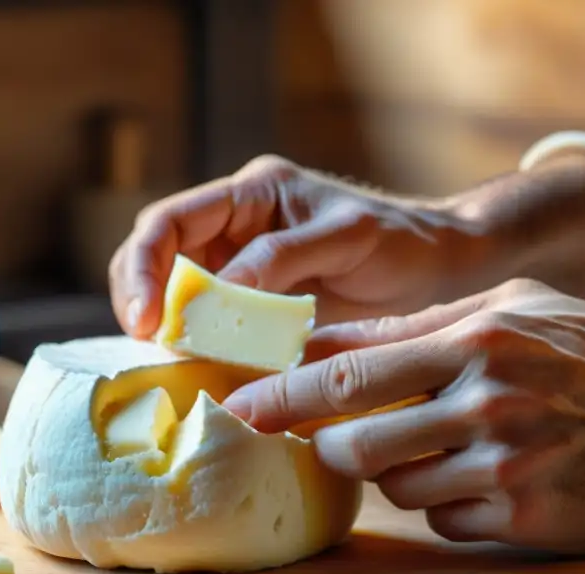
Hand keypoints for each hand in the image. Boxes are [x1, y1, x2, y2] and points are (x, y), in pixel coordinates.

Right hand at [108, 155, 464, 335]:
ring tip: (178, 361)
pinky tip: (207, 369)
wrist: (441, 268)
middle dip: (142, 299)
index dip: (143, 266)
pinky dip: (203, 346)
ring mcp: (245, 266)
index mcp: (251, 193)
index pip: (168, 220)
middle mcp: (237, 225)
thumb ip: (282, 257)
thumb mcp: (347, 237)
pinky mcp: (259, 306)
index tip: (148, 320)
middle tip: (156, 347)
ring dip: (170, 327)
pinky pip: (213, 324)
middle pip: (157, 256)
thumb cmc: (402, 240)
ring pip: (178, 294)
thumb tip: (217, 291)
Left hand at [222, 278, 584, 553]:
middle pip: (357, 445)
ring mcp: (507, 469)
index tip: (234, 408)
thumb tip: (325, 339)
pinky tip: (486, 477)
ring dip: (400, 471)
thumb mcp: (506, 308)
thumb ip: (415, 326)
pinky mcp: (527, 521)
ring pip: (398, 488)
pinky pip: (444, 521)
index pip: (348, 375)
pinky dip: (447, 503)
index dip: (281, 396)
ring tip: (445, 444)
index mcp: (472, 342)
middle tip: (344, 436)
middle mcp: (486, 406)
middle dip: (335, 446)